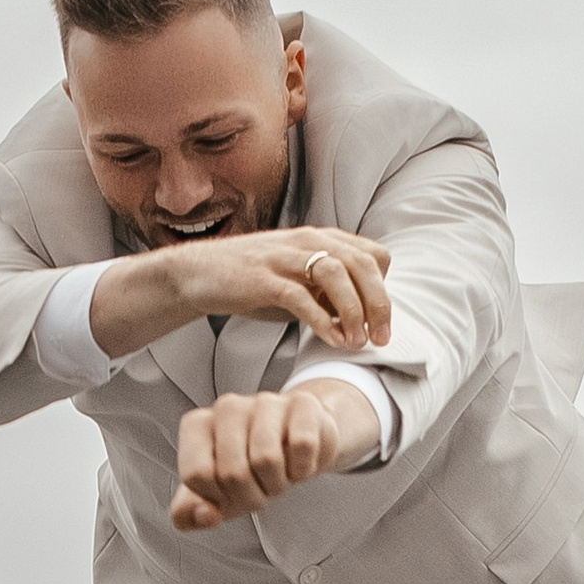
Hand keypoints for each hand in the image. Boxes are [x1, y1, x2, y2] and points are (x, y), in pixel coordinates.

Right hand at [151, 222, 392, 348]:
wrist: (200, 274)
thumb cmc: (255, 283)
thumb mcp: (302, 284)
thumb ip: (331, 295)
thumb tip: (364, 321)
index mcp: (321, 240)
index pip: (372, 255)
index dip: (383, 289)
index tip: (379, 323)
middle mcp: (308, 241)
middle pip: (362, 264)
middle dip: (378, 304)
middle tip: (381, 339)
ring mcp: (285, 258)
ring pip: (336, 274)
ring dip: (353, 312)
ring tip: (356, 342)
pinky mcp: (263, 278)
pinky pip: (301, 296)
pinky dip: (321, 321)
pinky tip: (331, 341)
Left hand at [173, 381, 379, 528]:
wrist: (296, 445)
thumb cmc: (251, 470)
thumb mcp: (215, 496)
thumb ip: (191, 514)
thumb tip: (206, 515)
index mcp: (197, 426)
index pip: (197, 475)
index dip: (218, 497)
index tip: (228, 490)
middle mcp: (226, 407)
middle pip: (233, 473)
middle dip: (252, 496)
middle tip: (259, 486)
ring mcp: (264, 402)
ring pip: (267, 460)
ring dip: (278, 483)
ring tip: (279, 473)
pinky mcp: (301, 403)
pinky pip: (301, 446)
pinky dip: (303, 468)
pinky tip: (297, 460)